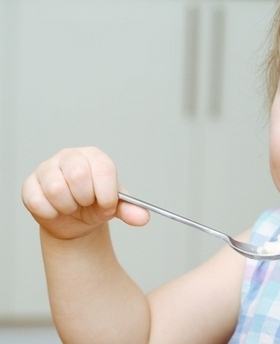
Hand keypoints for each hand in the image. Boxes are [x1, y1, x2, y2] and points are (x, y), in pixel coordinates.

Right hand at [22, 147, 148, 238]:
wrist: (75, 221)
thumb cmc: (96, 206)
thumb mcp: (116, 207)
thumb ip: (130, 210)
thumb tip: (143, 218)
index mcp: (95, 156)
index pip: (103, 168)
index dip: (106, 193)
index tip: (107, 205)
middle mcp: (70, 156)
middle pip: (78, 175)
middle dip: (86, 199)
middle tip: (87, 204)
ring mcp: (47, 168)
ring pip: (56, 189)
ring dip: (68, 207)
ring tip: (72, 207)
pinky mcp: (29, 185)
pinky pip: (37, 201)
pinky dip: (50, 213)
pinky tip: (56, 211)